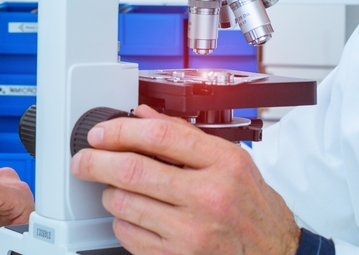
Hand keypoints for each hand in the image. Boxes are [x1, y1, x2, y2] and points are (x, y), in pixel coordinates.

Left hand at [70, 104, 300, 254]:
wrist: (276, 253)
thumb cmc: (255, 208)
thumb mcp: (234, 160)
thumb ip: (187, 136)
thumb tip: (144, 116)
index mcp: (223, 164)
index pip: (160, 137)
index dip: (121, 130)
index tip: (102, 133)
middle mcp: (208, 197)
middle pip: (133, 170)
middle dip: (96, 161)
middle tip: (83, 159)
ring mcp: (191, 232)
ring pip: (124, 204)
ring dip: (110, 193)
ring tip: (117, 188)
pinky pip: (128, 236)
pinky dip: (121, 222)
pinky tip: (133, 215)